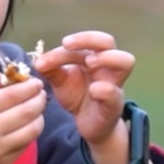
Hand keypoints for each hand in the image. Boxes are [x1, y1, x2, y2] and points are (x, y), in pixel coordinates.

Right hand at [0, 78, 46, 163]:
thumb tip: (13, 91)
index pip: (13, 95)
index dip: (29, 87)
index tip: (36, 83)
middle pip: (27, 111)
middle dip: (39, 100)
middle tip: (41, 95)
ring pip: (32, 131)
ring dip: (39, 118)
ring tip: (37, 113)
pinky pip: (23, 147)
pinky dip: (28, 136)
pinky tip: (25, 130)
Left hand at [32, 31, 135, 149]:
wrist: (88, 125)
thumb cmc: (78, 97)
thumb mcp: (61, 81)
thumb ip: (51, 69)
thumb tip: (37, 61)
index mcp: (93, 57)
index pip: (86, 42)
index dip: (70, 42)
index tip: (54, 50)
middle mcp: (107, 66)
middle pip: (108, 41)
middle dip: (89, 39)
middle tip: (68, 45)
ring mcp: (114, 84)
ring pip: (125, 61)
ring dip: (106, 58)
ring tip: (88, 63)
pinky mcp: (114, 104)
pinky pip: (115, 93)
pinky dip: (105, 89)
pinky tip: (92, 91)